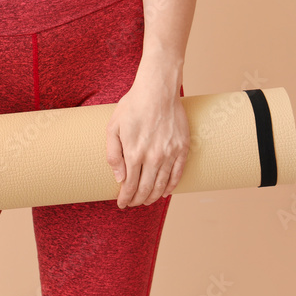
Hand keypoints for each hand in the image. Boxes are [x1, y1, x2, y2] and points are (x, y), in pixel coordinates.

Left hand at [105, 81, 189, 207]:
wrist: (158, 91)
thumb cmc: (132, 107)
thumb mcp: (113, 128)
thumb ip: (113, 155)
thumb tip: (119, 178)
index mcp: (134, 153)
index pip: (130, 185)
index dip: (125, 198)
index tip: (121, 204)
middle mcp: (153, 157)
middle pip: (145, 189)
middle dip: (137, 200)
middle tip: (132, 204)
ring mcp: (170, 154)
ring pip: (162, 185)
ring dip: (153, 197)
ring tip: (146, 201)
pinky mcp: (182, 149)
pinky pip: (178, 174)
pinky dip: (171, 187)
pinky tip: (164, 192)